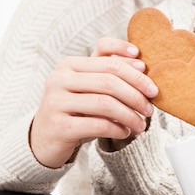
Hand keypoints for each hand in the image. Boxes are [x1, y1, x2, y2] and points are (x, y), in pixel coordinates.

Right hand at [29, 37, 157, 167]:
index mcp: (69, 64)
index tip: (147, 69)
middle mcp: (59, 79)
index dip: (129, 61)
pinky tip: (125, 132)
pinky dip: (117, 129)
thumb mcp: (89, 88)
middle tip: (150, 107)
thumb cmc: (75, 111)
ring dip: (130, 115)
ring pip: (106, 103)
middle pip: (109, 79)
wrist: (44, 140)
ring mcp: (57, 102)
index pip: (105, 54)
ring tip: (141, 124)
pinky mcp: (59, 126)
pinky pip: (98, 125)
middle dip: (136, 93)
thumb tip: (141, 65)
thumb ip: (109, 73)